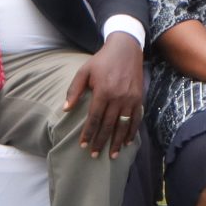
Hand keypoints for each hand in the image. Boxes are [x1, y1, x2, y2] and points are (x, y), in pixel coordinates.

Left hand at [65, 34, 143, 156]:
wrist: (125, 50)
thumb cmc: (101, 61)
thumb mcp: (83, 72)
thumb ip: (74, 91)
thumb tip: (66, 109)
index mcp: (103, 92)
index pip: (95, 118)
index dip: (89, 133)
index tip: (83, 145)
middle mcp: (118, 98)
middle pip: (109, 125)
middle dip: (101, 141)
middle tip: (94, 155)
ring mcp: (131, 99)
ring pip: (124, 126)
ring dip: (117, 142)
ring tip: (112, 155)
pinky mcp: (139, 99)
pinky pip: (136, 119)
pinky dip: (132, 132)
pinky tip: (127, 142)